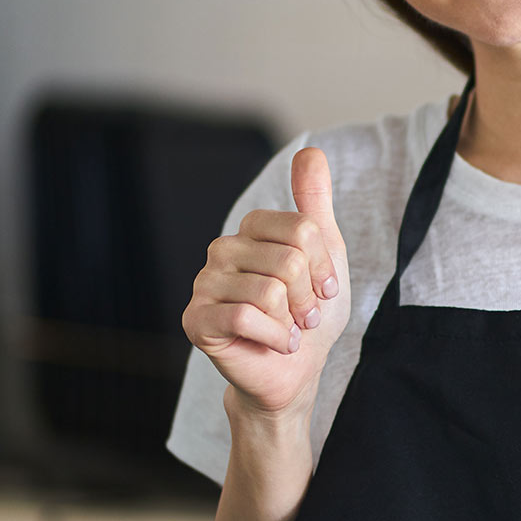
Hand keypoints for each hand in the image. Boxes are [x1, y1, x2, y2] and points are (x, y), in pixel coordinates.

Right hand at [182, 148, 350, 423]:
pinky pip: (248, 317)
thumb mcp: (324, 252)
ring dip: (293, 320)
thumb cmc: (308, 312)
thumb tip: (310, 149)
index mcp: (250, 230)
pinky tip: (274, 344)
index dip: (324, 266)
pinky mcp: (195, 320)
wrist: (295, 370)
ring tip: (288, 329)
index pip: (302, 230)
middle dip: (309, 296)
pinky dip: (277, 338)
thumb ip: (314, 203)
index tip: (324, 288)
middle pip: (289, 260)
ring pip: (270, 290)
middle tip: (304, 315)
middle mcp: (221, 250)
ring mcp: (204, 284)